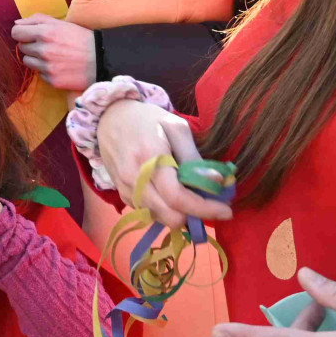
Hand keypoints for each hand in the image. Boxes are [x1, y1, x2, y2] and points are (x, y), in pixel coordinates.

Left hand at [7, 14, 96, 92]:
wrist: (100, 59)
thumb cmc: (80, 38)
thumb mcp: (61, 23)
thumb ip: (37, 20)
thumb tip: (16, 23)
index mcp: (45, 32)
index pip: (16, 32)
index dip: (21, 33)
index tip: (27, 35)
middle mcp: (43, 50)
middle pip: (22, 47)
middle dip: (31, 45)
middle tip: (46, 45)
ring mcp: (47, 67)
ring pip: (27, 62)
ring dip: (36, 59)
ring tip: (52, 56)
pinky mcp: (51, 80)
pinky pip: (39, 74)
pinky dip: (46, 70)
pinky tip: (59, 66)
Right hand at [93, 99, 230, 229]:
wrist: (109, 117)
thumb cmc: (146, 119)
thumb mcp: (175, 127)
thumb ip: (193, 156)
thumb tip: (217, 182)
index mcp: (150, 157)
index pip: (178, 197)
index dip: (205, 208)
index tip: (226, 211)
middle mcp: (134, 178)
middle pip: (169, 216)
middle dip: (194, 216)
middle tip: (209, 204)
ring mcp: (125, 188)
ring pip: (160, 219)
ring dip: (179, 214)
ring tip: (189, 196)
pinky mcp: (121, 194)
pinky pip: (148, 213)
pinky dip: (164, 210)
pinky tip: (170, 194)